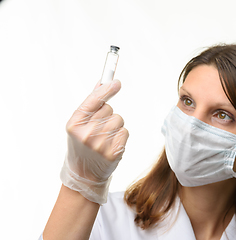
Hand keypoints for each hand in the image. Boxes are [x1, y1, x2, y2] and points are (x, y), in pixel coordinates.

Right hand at [60, 80, 128, 203]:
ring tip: (104, 137)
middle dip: (107, 115)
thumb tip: (102, 82)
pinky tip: (111, 144)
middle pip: (109, 109)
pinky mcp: (113, 152)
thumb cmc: (81, 145)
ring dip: (115, 126)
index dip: (106, 89)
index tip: (116, 81)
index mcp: (74, 124)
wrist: (84, 174)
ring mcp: (100, 144)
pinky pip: (124, 132)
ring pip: (118, 120)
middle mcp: (86, 134)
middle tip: (99, 127)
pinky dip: (120, 136)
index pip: (93, 101)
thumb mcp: (78, 125)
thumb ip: (90, 104)